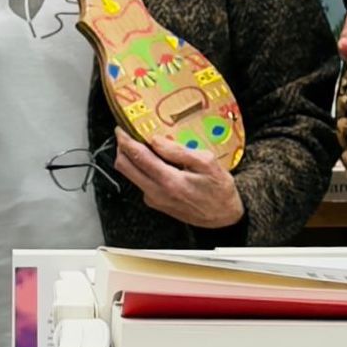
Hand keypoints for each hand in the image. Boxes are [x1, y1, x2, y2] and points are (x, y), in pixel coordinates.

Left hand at [113, 129, 243, 229]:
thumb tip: (155, 140)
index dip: (125, 139)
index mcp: (169, 181)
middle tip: (127, 134)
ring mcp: (155, 200)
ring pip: (130, 175)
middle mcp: (157, 193)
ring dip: (131, 158)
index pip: (137, 156)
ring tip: (142, 145)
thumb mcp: (206, 163)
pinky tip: (154, 161)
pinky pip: (141, 182)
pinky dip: (141, 169)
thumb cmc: (219, 190)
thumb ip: (178, 151)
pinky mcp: (157, 204)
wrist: (225, 219)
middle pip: (124, 167)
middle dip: (122, 148)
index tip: (121, 128)